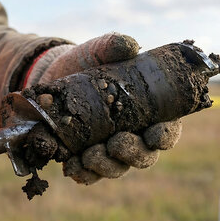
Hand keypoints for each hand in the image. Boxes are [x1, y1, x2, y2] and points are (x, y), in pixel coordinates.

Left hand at [25, 33, 182, 183]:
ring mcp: (110, 151)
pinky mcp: (86, 159)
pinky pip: (89, 175)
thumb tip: (129, 45)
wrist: (52, 76)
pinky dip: (83, 173)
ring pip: (117, 168)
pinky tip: (72, 166)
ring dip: (106, 165)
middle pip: (145, 156)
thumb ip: (114, 45)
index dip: (165, 136)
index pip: (167, 131)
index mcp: (148, 113)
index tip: (155, 134)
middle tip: (116, 143)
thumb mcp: (99, 50)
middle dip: (132, 154)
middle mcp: (134, 136)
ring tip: (90, 154)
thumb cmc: (88, 62)